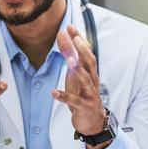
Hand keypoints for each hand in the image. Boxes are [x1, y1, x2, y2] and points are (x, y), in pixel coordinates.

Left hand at [52, 25, 106, 148]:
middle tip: (73, 37)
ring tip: (68, 60)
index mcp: (90, 72)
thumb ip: (71, 60)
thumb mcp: (76, 76)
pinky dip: (64, 96)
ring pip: (85, 80)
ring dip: (77, 70)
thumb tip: (64, 40)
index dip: (79, 39)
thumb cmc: (83, 96)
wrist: (93, 121)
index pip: (86, 52)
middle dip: (81, 49)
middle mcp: (92, 80)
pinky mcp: (84, 107)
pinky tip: (53, 93)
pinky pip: (74, 101)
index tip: (70, 27)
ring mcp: (90, 94)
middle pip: (89, 62)